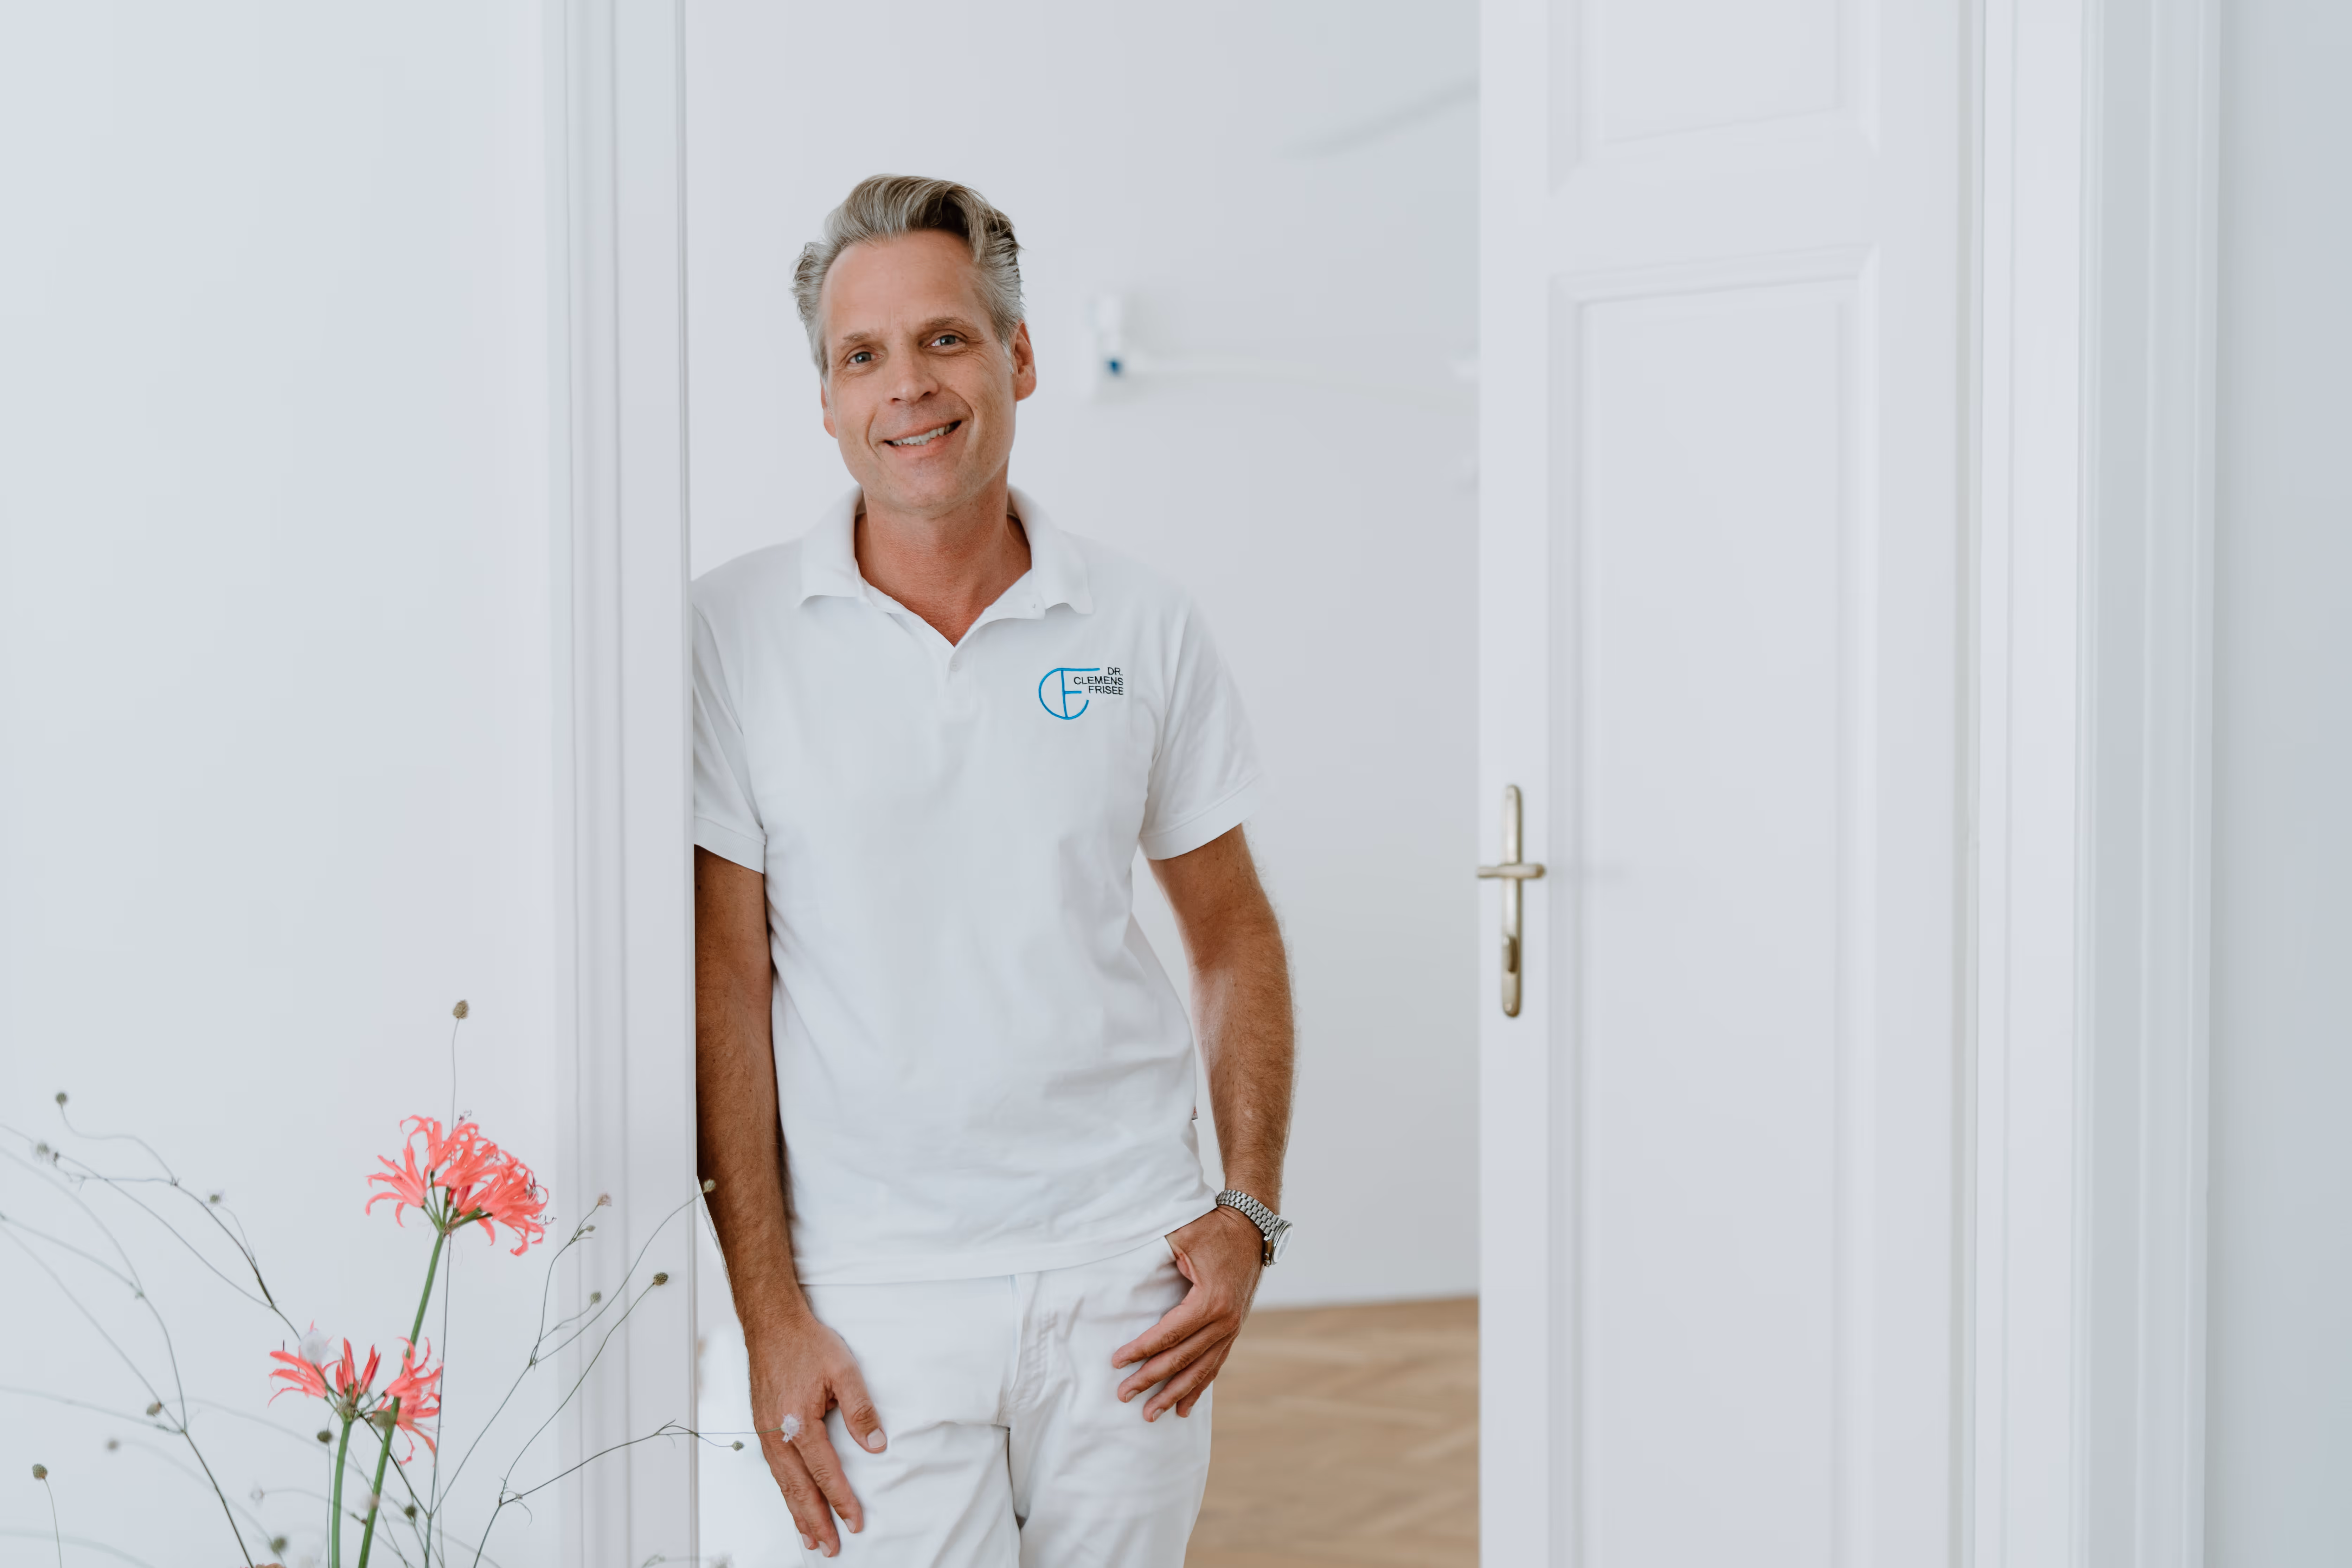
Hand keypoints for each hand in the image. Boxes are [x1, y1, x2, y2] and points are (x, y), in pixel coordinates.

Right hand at [746, 1307, 885, 1556]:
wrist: (771, 1323)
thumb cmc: (806, 1343)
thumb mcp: (844, 1370)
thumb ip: (861, 1410)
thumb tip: (876, 1445)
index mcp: (798, 1423)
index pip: (825, 1472)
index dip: (841, 1500)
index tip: (855, 1522)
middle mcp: (777, 1434)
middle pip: (798, 1488)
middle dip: (815, 1520)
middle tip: (830, 1548)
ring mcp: (765, 1432)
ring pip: (783, 1483)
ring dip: (797, 1512)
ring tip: (811, 1537)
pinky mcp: (762, 1427)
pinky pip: (775, 1470)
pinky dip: (785, 1491)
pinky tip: (793, 1501)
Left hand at [1111, 1205, 1264, 1420]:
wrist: (1252, 1228)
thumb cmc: (1213, 1229)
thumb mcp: (1182, 1236)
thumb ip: (1156, 1253)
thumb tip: (1120, 1263)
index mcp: (1209, 1301)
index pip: (1168, 1335)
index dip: (1141, 1350)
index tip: (1117, 1362)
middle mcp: (1224, 1322)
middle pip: (1181, 1359)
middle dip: (1150, 1380)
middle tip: (1124, 1396)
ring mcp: (1231, 1329)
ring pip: (1199, 1371)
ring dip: (1174, 1394)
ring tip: (1150, 1415)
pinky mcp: (1233, 1330)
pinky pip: (1214, 1365)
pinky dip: (1198, 1388)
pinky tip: (1184, 1408)